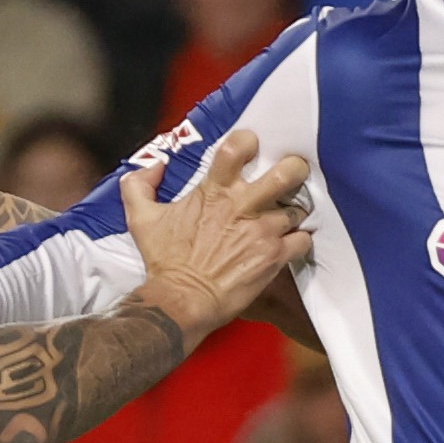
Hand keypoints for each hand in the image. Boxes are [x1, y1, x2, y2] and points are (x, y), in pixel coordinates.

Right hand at [121, 128, 312, 335]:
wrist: (181, 300)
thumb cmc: (164, 262)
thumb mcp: (141, 218)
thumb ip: (140, 185)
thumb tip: (154, 166)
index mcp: (214, 191)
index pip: (237, 147)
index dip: (249, 142)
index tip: (252, 148)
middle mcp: (243, 206)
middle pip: (287, 173)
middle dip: (295, 169)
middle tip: (293, 174)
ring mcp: (263, 231)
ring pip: (299, 208)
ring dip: (295, 211)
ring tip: (287, 217)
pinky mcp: (274, 257)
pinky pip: (303, 240)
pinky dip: (300, 240)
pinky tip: (291, 243)